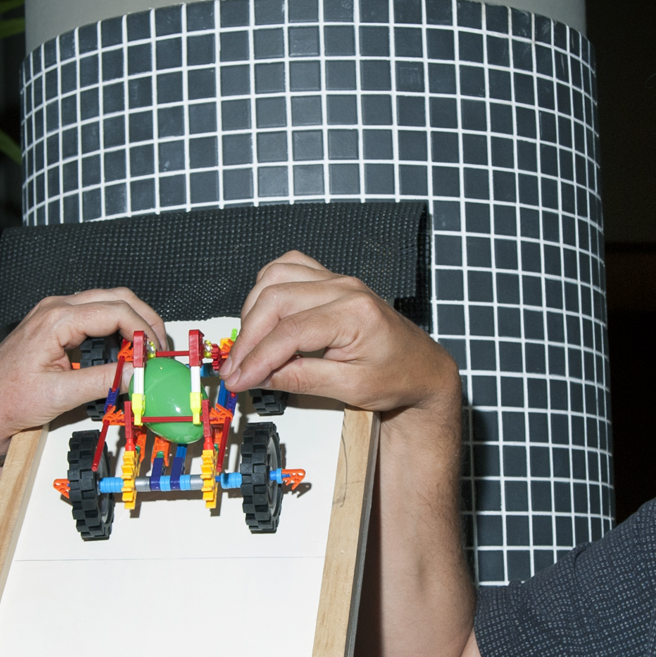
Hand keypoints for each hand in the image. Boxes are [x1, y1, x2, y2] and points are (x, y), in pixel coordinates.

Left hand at [0, 288, 169, 453]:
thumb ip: (102, 381)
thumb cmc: (9, 400)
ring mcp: (55, 313)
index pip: (115, 311)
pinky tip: (124, 350)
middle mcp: (56, 308)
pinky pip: (94, 315)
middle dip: (145, 320)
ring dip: (132, 322)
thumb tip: (137, 373)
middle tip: (159, 348)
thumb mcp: (60, 395)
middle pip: (116, 298)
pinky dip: (116, 327)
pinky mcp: (56, 324)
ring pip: (107, 302)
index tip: (155, 354)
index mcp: (56, 319)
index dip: (143, 331)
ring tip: (145, 351)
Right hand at [220, 251, 460, 416]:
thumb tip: (260, 376)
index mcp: (354, 313)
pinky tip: (262, 315)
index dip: (256, 358)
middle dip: (247, 338)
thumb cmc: (397, 376)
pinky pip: (288, 268)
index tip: (238, 380)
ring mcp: (338, 279)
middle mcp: (345, 287)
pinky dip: (266, 289)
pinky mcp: (331, 280)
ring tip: (247, 347)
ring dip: (252, 311)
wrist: (421, 366)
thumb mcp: (351, 388)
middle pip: (275, 300)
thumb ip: (302, 379)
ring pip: (275, 278)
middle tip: (235, 370)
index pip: (289, 331)